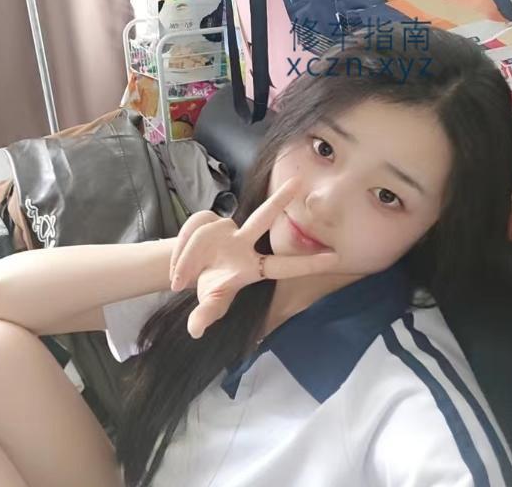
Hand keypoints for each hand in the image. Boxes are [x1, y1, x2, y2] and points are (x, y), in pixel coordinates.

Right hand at [168, 177, 337, 338]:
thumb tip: (196, 330)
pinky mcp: (206, 219)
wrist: (186, 271)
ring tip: (178, 280)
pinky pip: (190, 233)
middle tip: (298, 181)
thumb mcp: (209, 304)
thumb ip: (205, 314)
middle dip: (279, 199)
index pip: (284, 265)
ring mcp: (225, 228)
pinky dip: (179, 253)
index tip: (336, 259)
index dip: (308, 263)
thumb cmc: (211, 289)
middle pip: (263, 217)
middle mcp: (244, 241)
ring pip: (204, 235)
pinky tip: (175, 268)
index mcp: (252, 267)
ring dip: (188, 258)